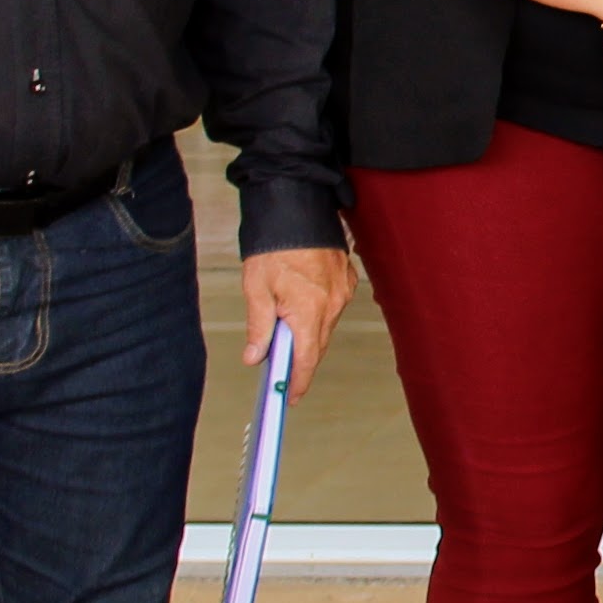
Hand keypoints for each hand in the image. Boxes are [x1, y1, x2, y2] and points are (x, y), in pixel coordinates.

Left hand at [243, 247, 356, 396]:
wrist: (297, 207)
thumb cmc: (275, 244)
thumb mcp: (256, 287)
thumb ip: (259, 326)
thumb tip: (255, 356)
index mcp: (308, 309)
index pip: (307, 358)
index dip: (299, 381)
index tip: (291, 396)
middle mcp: (332, 303)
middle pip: (317, 345)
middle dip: (301, 359)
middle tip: (282, 369)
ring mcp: (343, 291)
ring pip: (325, 325)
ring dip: (308, 332)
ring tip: (286, 326)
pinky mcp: (347, 279)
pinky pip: (333, 306)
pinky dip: (318, 312)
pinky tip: (302, 303)